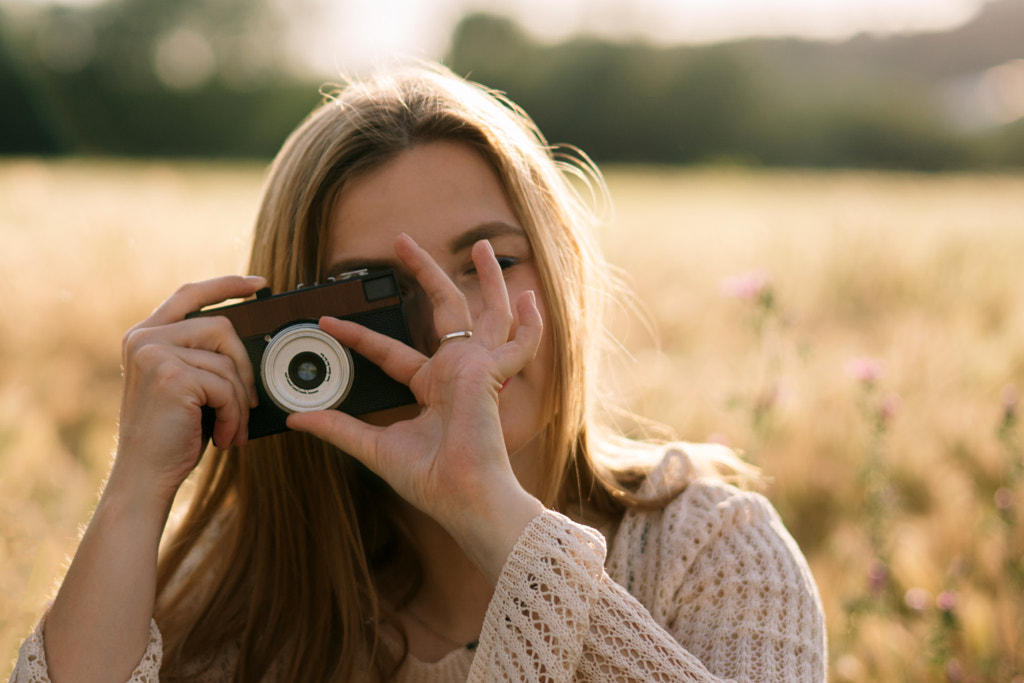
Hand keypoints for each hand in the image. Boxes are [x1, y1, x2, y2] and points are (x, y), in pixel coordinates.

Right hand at [110, 275, 263, 507]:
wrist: (145, 476)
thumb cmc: (173, 435)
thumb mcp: (187, 386)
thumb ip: (204, 357)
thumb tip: (251, 345)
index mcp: (145, 336)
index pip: (189, 294)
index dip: (226, 285)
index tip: (260, 284)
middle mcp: (144, 339)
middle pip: (222, 328)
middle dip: (245, 368)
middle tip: (250, 404)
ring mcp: (155, 354)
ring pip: (228, 362)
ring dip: (241, 400)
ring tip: (235, 427)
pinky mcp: (171, 376)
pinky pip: (226, 387)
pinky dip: (235, 415)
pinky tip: (227, 436)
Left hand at [288, 234, 543, 534]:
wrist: (462, 498)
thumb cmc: (431, 480)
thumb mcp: (374, 448)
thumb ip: (338, 428)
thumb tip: (295, 419)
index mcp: (432, 387)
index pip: (390, 351)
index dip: (358, 336)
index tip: (327, 323)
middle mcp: (456, 372)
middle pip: (444, 311)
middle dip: (425, 274)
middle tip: (402, 242)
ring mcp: (478, 369)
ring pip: (486, 313)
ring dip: (487, 279)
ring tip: (481, 244)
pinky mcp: (491, 372)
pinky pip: (519, 344)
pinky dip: (528, 324)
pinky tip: (529, 298)